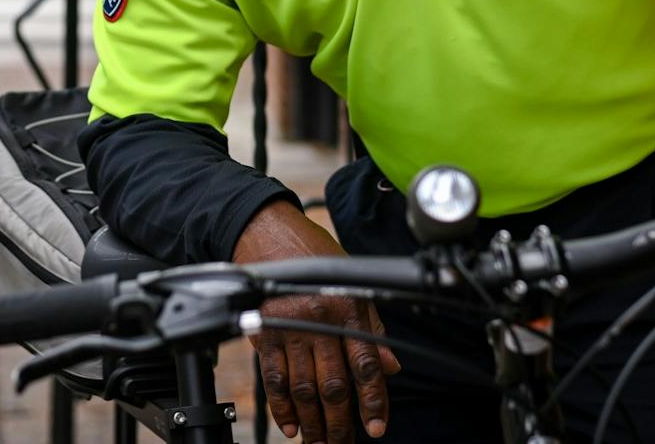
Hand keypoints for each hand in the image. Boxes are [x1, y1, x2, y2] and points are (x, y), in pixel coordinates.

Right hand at [233, 201, 401, 441]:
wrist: (266, 231)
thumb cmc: (313, 254)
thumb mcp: (352, 283)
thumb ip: (371, 327)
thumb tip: (391, 366)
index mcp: (348, 307)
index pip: (366, 363)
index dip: (373, 400)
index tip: (377, 427)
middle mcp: (320, 319)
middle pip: (333, 384)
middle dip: (340, 423)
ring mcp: (289, 328)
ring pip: (303, 387)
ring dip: (312, 422)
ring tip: (318, 443)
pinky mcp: (264, 333)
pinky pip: (274, 378)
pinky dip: (282, 406)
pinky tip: (291, 425)